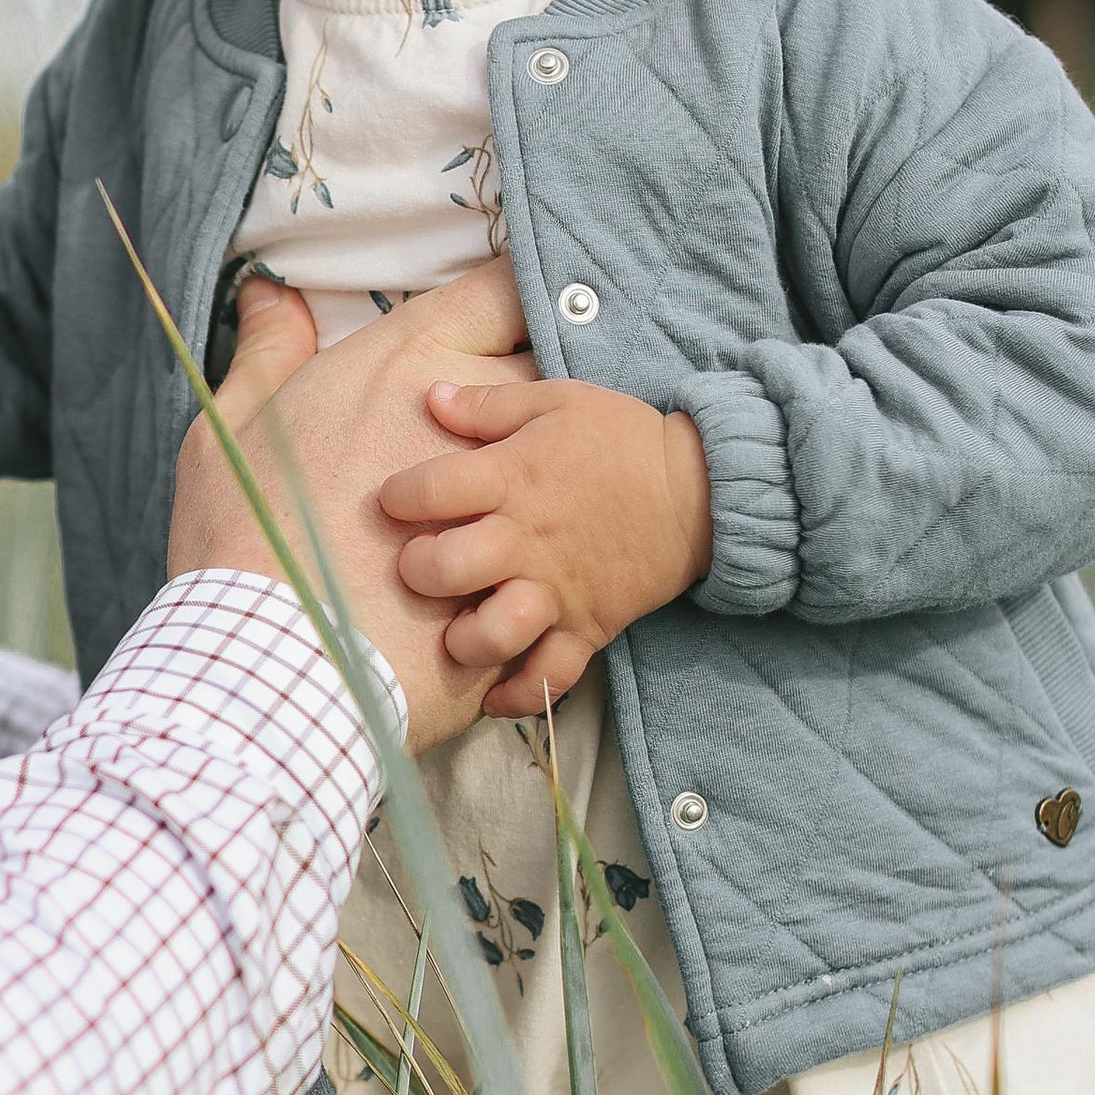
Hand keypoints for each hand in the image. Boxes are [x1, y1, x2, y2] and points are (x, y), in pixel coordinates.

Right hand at [167, 264, 536, 751]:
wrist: (268, 668)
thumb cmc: (240, 544)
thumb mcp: (231, 430)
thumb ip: (266, 352)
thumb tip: (269, 287)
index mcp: (400, 371)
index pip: (497, 295)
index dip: (510, 300)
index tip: (502, 319)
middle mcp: (471, 427)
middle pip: (547, 377)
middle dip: (537, 392)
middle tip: (513, 417)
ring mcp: (505, 508)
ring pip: (571, 474)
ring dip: (556, 486)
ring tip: (538, 504)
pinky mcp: (520, 592)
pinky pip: (561, 568)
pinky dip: (548, 574)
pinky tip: (525, 585)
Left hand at [380, 376, 713, 717]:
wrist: (700, 491)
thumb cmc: (622, 441)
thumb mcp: (556, 402)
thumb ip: (488, 406)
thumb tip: (430, 397)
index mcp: (513, 478)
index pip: (430, 491)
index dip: (397, 498)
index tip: (394, 502)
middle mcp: (528, 540)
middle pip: (448, 568)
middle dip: (417, 570)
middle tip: (420, 566)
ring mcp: (557, 590)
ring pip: (494, 633)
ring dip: (463, 639)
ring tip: (456, 630)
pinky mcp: (587, 627)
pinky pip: (549, 678)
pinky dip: (518, 697)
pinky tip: (491, 695)